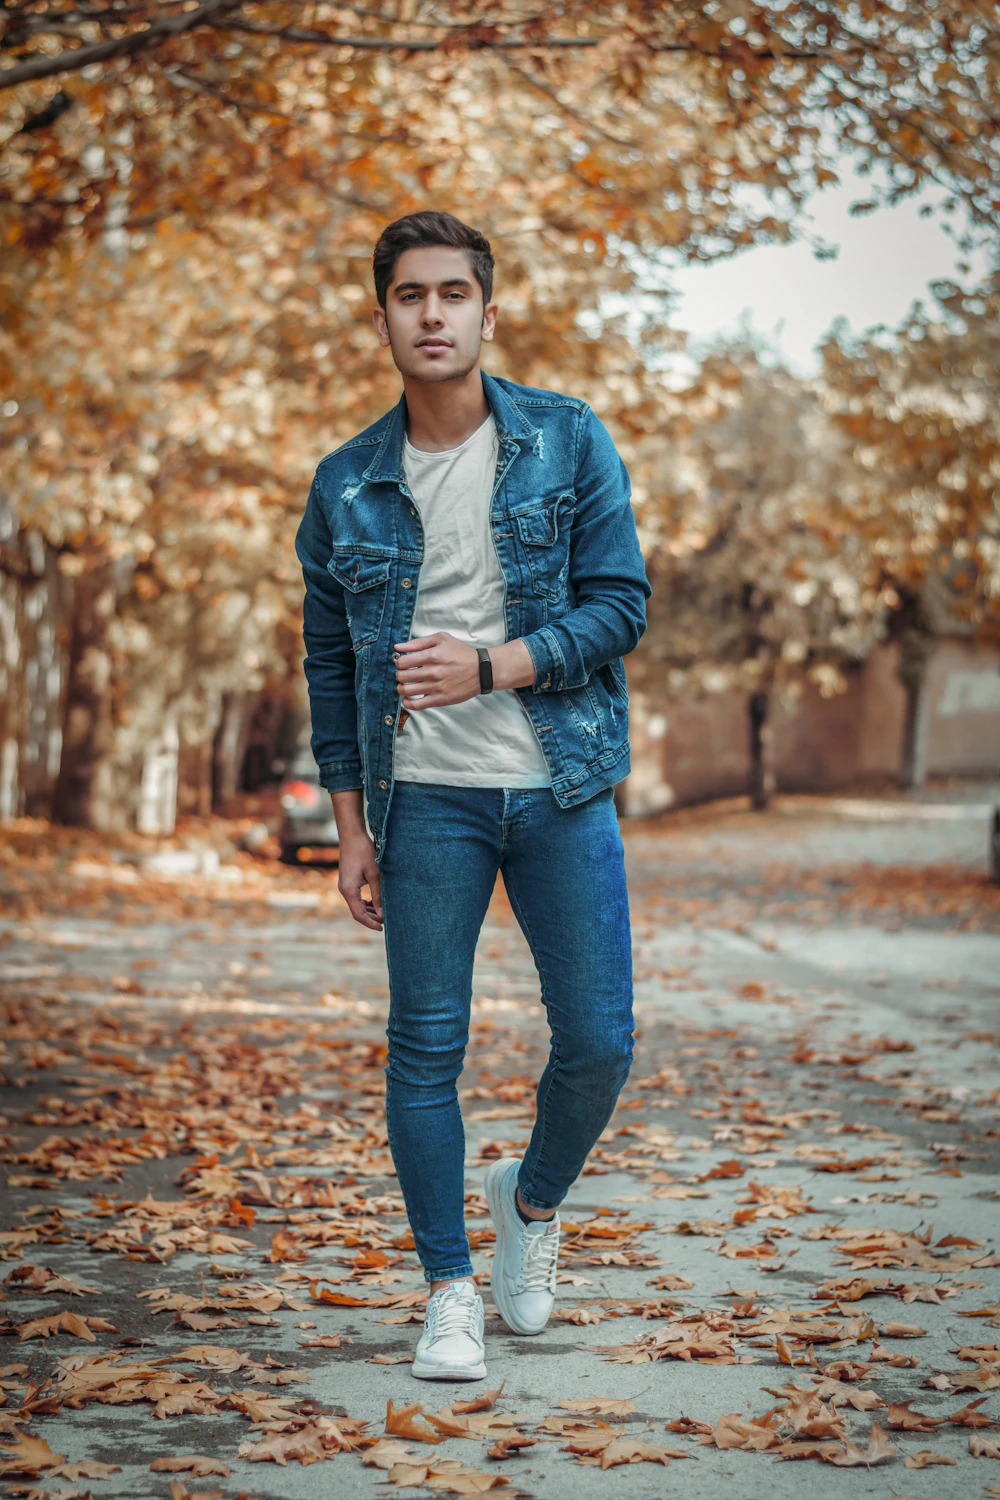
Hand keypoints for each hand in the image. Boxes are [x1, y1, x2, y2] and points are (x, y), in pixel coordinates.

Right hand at [331, 790, 382, 930]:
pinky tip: (377, 902)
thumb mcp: (374, 874)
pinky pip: (357, 897)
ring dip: (370, 911)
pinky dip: (366, 902)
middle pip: (357, 912)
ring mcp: (345, 885)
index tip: (383, 928)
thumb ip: (378, 894)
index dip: (371, 923)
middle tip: (387, 921)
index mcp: (349, 890)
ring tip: (384, 913)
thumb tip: (383, 913)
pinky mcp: (348, 881)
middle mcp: (344, 890)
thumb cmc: (364, 852)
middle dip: (371, 918)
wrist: (352, 835)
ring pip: (357, 905)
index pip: (359, 915)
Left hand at [393, 632, 480, 708]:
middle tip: (404, 674)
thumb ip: (418, 642)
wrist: (482, 670)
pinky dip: (408, 703)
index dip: (399, 662)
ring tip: (406, 685)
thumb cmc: (462, 654)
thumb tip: (398, 647)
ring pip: (406, 691)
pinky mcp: (440, 699)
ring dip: (401, 688)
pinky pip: (417, 705)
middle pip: (402, 676)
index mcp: (432, 655)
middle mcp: (433, 672)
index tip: (404, 664)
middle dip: (400, 675)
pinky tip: (409, 699)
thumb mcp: (442, 639)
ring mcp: (436, 687)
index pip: (402, 662)